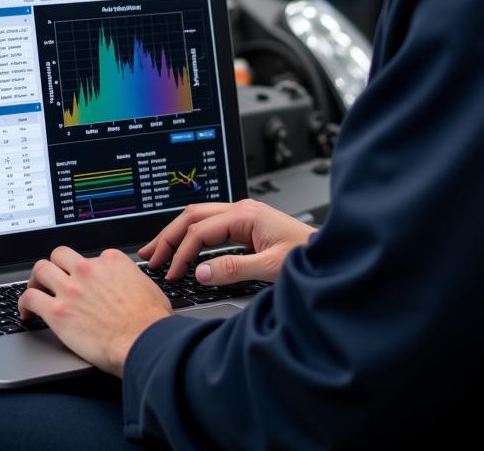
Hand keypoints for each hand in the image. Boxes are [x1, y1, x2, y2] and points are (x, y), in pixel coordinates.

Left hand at [18, 246, 171, 376]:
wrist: (142, 341)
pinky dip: (23, 304)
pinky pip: (30, 298)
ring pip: (40, 269)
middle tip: (52, 279)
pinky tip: (25, 313)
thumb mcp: (148, 288)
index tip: (83, 282)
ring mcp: (71, 288)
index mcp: (111, 261)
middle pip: (60, 255)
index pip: (89, 257)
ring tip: (35, 290)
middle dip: (55, 265)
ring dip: (35, 280)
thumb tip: (132, 287)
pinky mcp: (57, 311)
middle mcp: (88, 269)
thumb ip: (132, 281)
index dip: (85, 270)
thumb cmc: (150, 321)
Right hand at [139, 198, 315, 285]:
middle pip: (193, 216)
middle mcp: (242, 211)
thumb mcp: (272, 267)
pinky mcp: (246, 226)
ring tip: (157, 251)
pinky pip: (210, 227)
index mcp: (245, 215)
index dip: (181, 253)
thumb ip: (235, 269)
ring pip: (199, 218)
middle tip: (150, 257)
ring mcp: (243, 216)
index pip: (200, 231)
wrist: (332, 254)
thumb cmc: (310, 256)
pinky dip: (191, 237)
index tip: (171, 274)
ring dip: (176, 234)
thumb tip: (200, 271)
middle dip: (168, 236)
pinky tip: (184, 248)